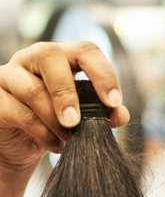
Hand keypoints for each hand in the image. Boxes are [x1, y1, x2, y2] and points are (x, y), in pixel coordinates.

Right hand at [0, 41, 129, 177]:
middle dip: (67, 92)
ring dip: (54, 120)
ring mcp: (9, 75)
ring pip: (32, 89)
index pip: (85, 50)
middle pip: (50, 56)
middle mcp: (33, 59)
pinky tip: (53, 144)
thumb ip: (102, 113)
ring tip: (69, 140)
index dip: (102, 73)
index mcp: (62, 58)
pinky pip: (18, 112)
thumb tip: (121, 115)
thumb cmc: (56, 124)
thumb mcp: (82, 118)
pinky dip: (41, 132)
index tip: (113, 103)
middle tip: (76, 122)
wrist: (20, 146)